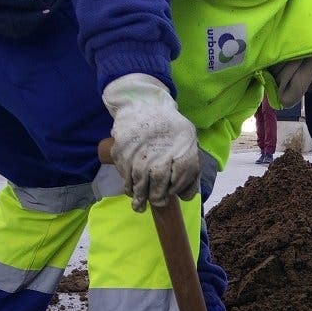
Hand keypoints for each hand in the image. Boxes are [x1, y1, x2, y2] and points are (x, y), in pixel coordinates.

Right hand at [101, 73, 200, 212]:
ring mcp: (139, 153)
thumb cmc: (170, 129)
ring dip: (139, 196)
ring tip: (139, 206)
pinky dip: (128, 184)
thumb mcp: (188, 143)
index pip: (182, 176)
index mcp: (182, 149)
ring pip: (139, 183)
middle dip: (157, 197)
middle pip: (159, 183)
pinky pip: (125, 174)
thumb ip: (190, 169)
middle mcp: (160, 152)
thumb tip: (184, 196)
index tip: (171, 193)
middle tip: (156, 202)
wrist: (144, 105)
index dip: (177, 188)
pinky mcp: (122, 152)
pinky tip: (131, 189)